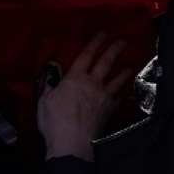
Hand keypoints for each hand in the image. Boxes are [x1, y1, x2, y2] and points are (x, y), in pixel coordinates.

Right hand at [37, 35, 132, 160]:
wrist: (72, 140)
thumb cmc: (54, 120)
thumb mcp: (44, 100)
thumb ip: (49, 85)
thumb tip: (51, 74)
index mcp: (75, 78)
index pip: (87, 55)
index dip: (95, 43)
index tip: (103, 33)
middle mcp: (92, 83)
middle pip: (106, 63)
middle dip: (114, 50)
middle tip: (123, 41)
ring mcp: (104, 96)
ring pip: (117, 79)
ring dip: (124, 72)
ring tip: (129, 66)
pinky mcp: (109, 109)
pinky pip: (118, 99)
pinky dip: (122, 95)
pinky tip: (124, 93)